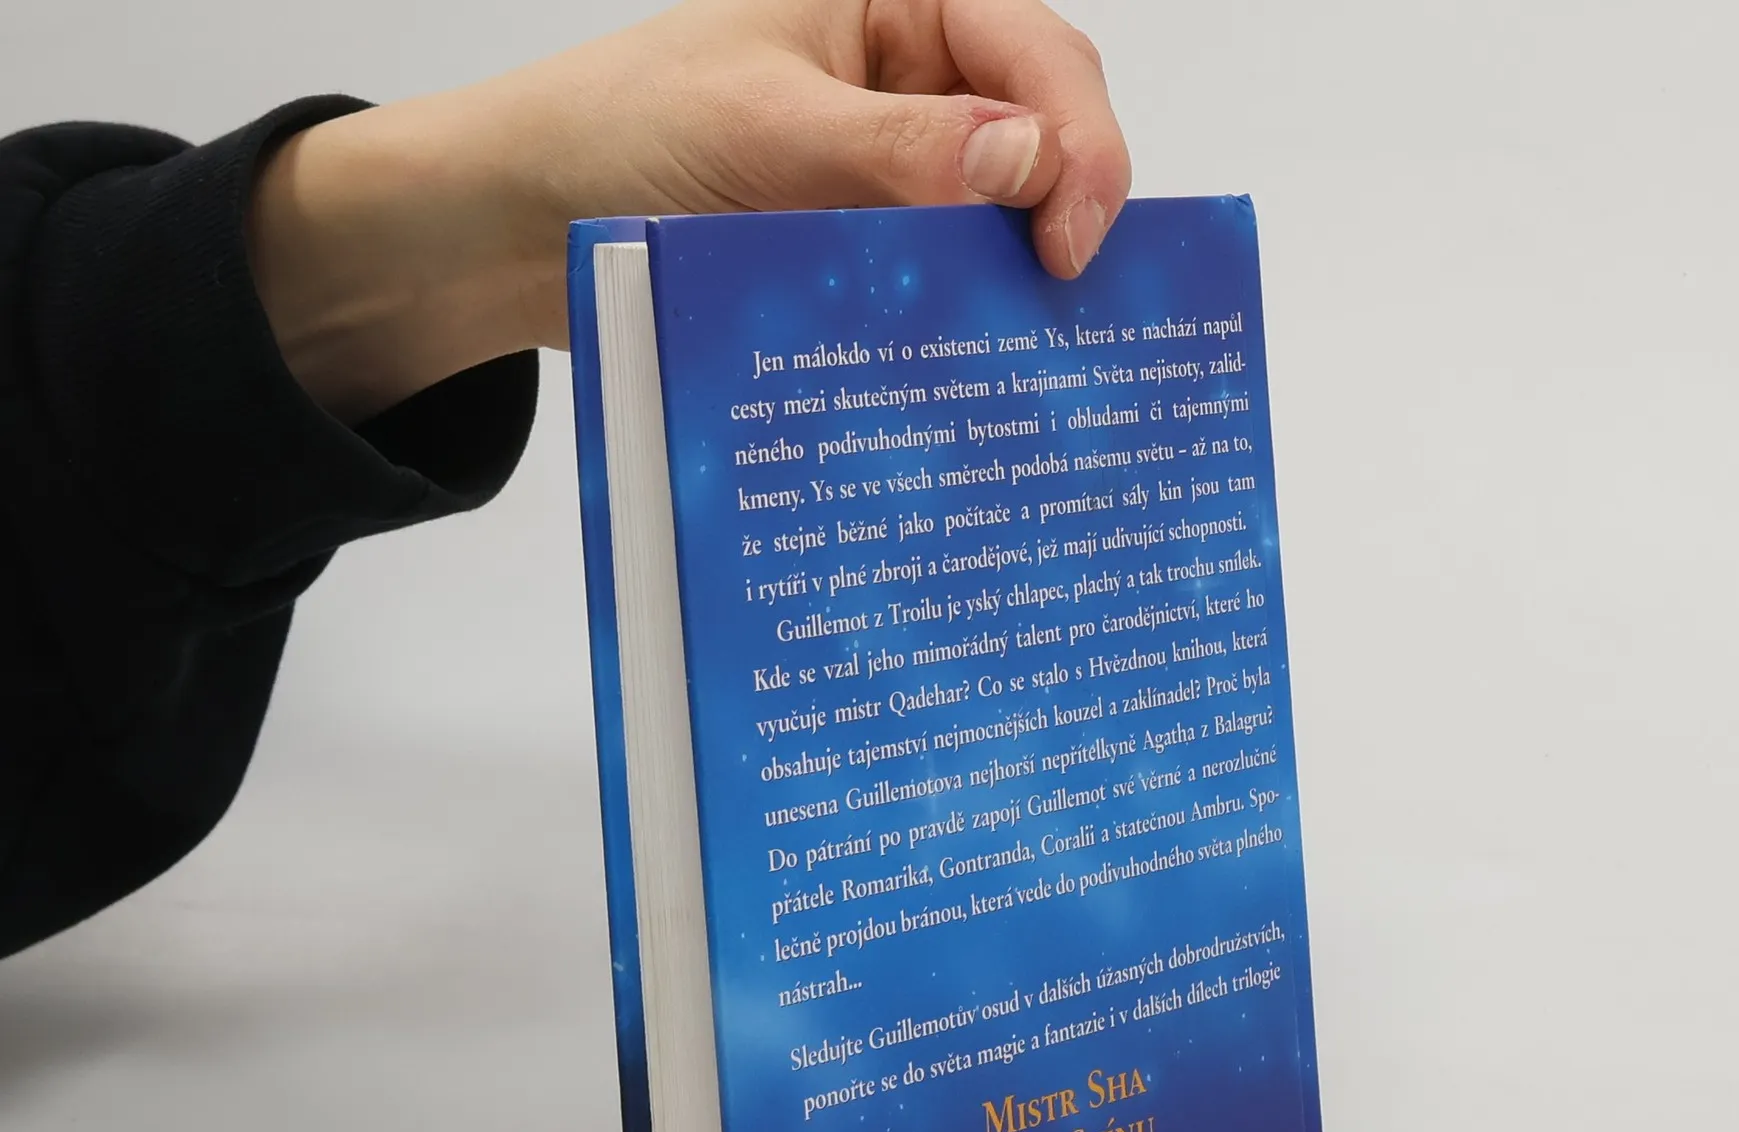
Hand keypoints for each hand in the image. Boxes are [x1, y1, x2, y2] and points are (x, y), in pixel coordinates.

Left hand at [250, 0, 1130, 422]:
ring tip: (1029, 338)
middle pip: (1041, 125)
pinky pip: (941, 266)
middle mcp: (907, 73)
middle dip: (1065, 203)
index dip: (1078, 143)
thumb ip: (901, 150)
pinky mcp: (864, 235)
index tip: (1071, 243)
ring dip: (1016, 266)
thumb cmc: (622, 134)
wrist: (523, 224)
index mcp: (895, 1)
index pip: (1034, 52)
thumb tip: (1028, 159)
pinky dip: (961, 306)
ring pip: (999, 207)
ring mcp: (890, 160)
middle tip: (1061, 299)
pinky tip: (972, 352)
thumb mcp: (766, 130)